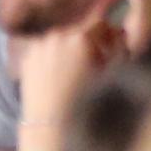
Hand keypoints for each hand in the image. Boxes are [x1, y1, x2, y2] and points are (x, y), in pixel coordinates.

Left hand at [14, 16, 124, 144]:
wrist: (50, 125)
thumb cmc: (85, 103)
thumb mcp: (109, 76)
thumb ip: (119, 51)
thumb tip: (122, 37)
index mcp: (81, 39)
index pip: (100, 25)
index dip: (108, 36)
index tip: (110, 48)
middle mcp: (58, 35)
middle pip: (79, 31)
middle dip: (88, 44)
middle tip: (92, 64)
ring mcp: (40, 45)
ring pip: (61, 40)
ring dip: (69, 49)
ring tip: (72, 74)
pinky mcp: (28, 57)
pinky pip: (45, 50)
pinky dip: (52, 58)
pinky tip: (56, 78)